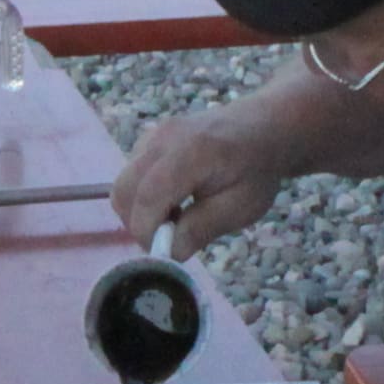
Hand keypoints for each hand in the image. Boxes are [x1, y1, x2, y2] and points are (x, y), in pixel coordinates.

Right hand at [111, 103, 287, 256]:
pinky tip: (171, 200)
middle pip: (124, 189)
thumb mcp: (240, 208)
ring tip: (172, 218)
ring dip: (138, 210)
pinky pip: (130, 174)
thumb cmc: (255, 171)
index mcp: (192, 153)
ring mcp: (152, 135)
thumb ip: (201, 229)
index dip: (147, 231)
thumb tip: (168, 253)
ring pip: (122, 184)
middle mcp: (163, 138)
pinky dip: (140, 195)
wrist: (261, 129)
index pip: (149, 197)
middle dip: (137, 223)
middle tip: (166, 238)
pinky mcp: (147, 139)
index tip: (164, 252)